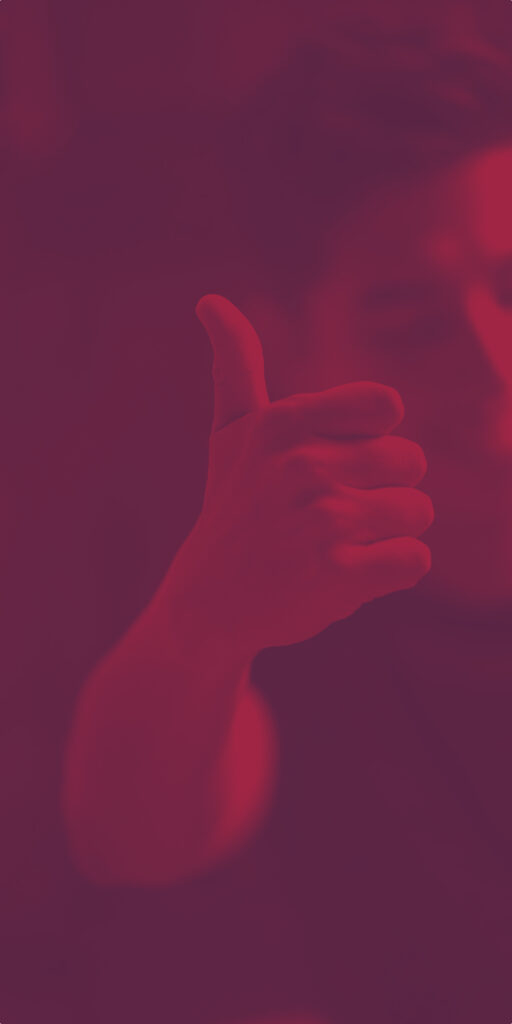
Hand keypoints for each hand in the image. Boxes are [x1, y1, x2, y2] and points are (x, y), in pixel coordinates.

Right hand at [166, 295, 432, 661]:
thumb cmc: (234, 508)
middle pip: (411, 461)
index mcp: (283, 423)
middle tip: (331, 514)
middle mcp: (301, 465)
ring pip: (418, 511)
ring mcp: (321, 522)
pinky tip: (348, 574)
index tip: (334, 462)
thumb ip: (236, 363)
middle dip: (383, 490)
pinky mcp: (338, 577)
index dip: (372, 439)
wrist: (209, 603)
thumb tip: (210, 300)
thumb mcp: (231, 433)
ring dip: (387, 534)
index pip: (386, 407)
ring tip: (336, 546)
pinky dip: (392, 571)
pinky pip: (414, 559)